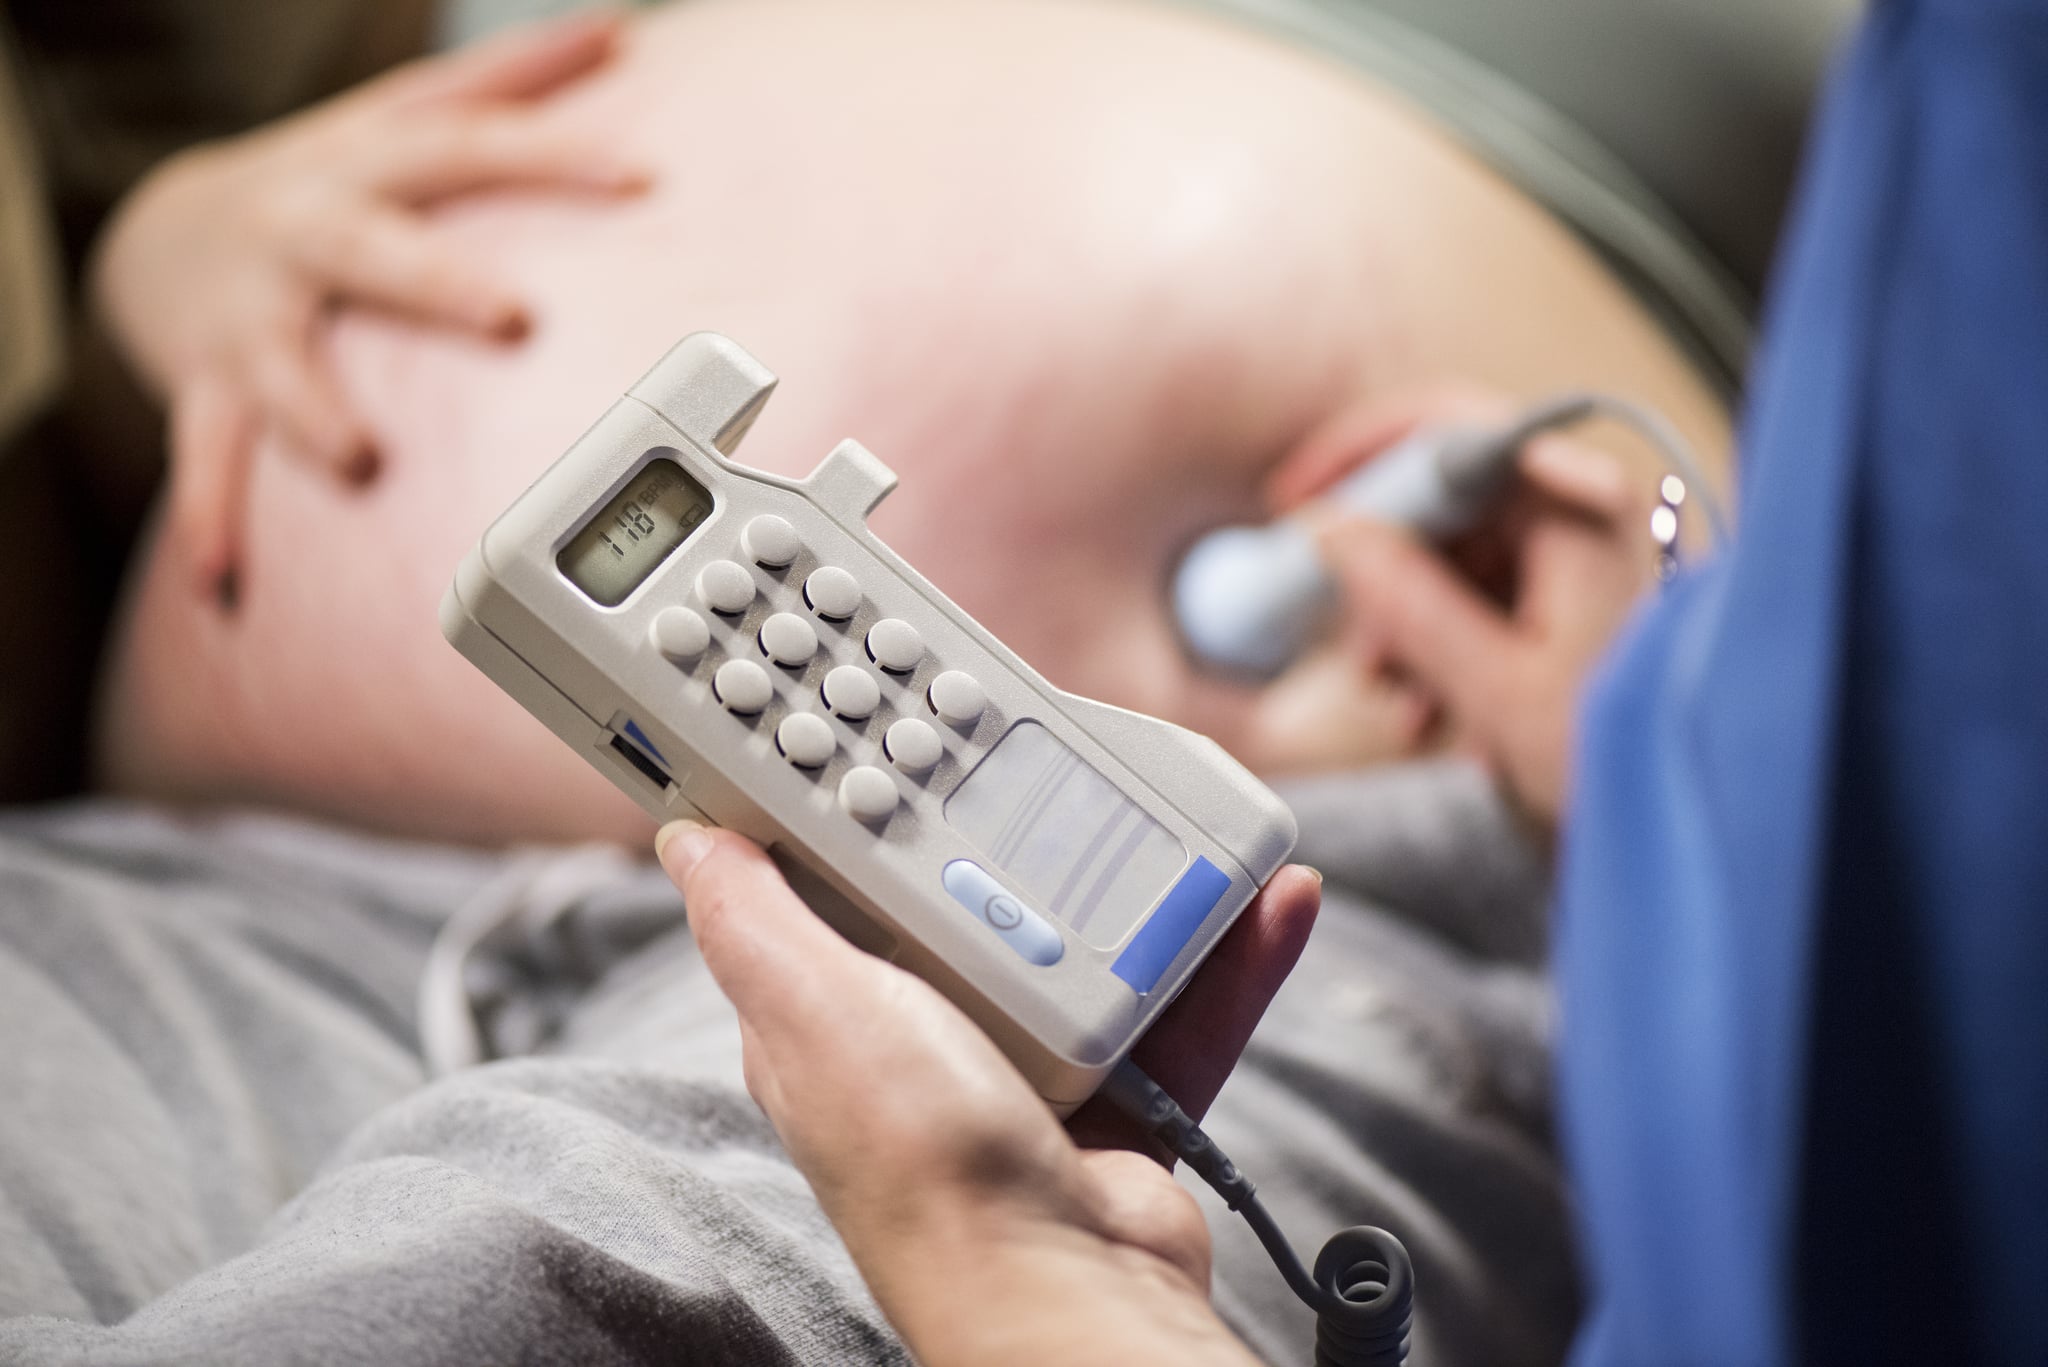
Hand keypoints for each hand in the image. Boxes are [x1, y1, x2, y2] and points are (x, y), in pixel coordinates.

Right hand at [91, 11, 647, 605]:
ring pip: (280, 365)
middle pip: (370, 250)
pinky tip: (220, 580)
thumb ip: (510, 81)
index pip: (470, 150)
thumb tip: (615, 29)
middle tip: (513, 318)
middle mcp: (305, 234)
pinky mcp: (207, 387)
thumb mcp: (402, 117)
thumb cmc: (321, 183)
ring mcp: (250, 317)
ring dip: (314, 412)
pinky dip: (209, 518)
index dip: (555, 157)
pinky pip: (206, 458)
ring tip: (358, 460)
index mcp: (366, 167)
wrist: (158, 235)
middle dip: (434, 280)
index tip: (642, 179)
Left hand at [655, 821, 1318, 1366]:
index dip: (873, 807)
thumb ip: (751, 922)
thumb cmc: (923, 1164)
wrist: (1061, 1284)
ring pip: (1099, 947)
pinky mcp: (1120, 1098)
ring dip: (1158, 890)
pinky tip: (1272, 902)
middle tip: (1077, 756)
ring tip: (1201, 828)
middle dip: (1034, 833)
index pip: (847, 884)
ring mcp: (1028, 1068)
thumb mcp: (814, 1012)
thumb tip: (688, 839)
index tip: (914, 732)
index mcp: (842, 1012)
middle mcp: (931, 1037)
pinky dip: (1227, 962)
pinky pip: (1181, 1011)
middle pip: (985, 900)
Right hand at [1282, 389, 1657, 832]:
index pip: (1446, 430)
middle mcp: (1580, 516)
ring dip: (1402, 621)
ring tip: (1398, 701)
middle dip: (1380, 569)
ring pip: (1450, 552)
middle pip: (1442, 497)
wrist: (1681, 813)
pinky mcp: (1565, 598)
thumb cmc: (1616, 760)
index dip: (1360, 455)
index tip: (1297, 498)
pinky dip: (1436, 642)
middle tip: (1352, 642)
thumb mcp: (1494, 690)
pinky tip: (1429, 709)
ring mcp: (1574, 557)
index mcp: (1577, 514)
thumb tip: (1334, 531)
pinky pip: (1476, 592)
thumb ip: (1409, 605)